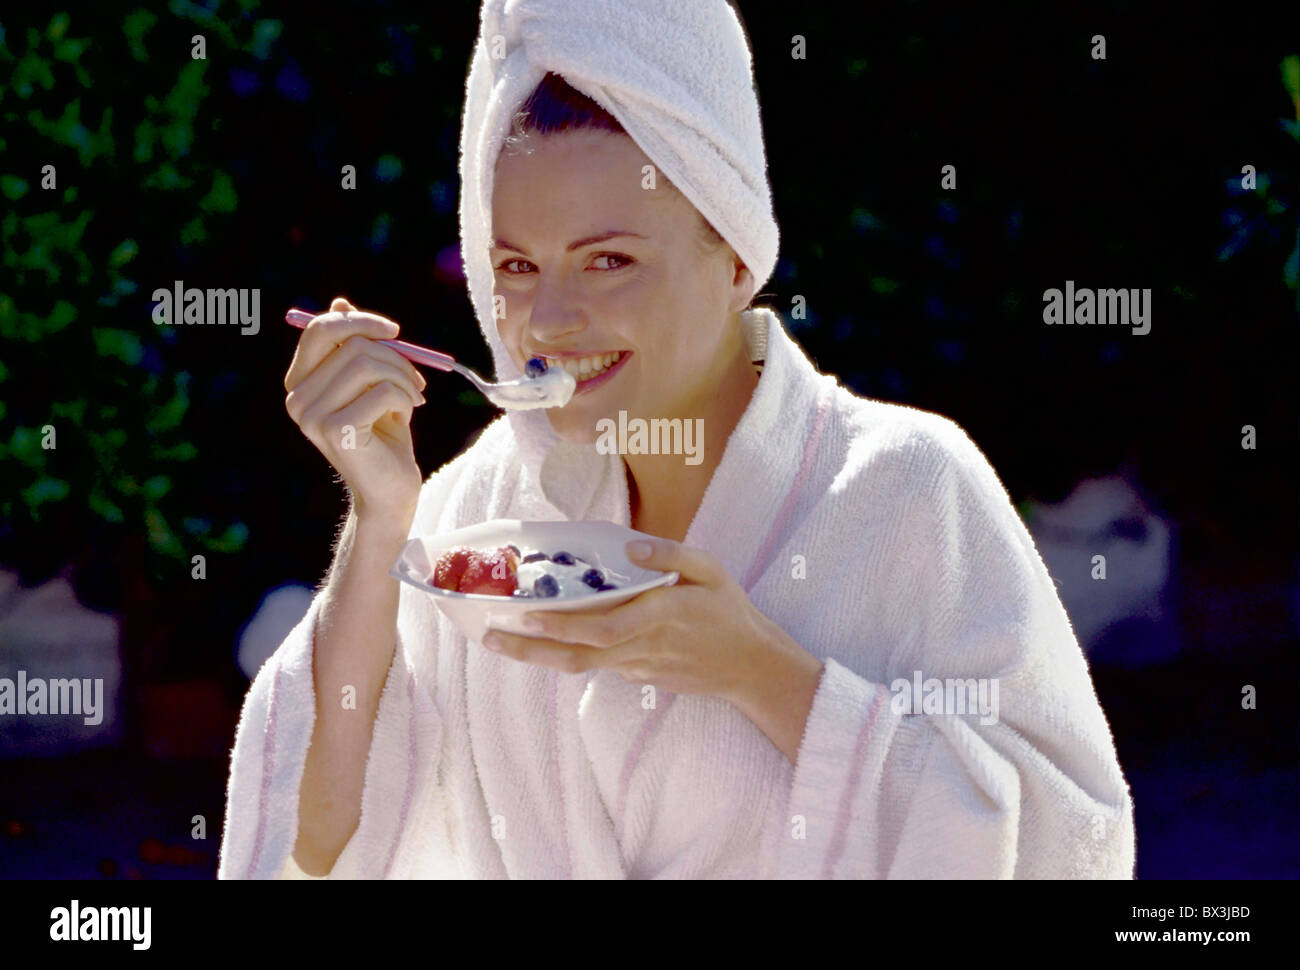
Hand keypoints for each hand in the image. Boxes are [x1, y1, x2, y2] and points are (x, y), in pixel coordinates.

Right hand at [284, 297, 427, 531]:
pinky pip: (383, 390)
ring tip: (413, 399)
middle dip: (395, 356)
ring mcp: (312, 416)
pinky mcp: (336, 430)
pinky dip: (405, 399)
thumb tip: (339, 303)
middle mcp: (298, 398)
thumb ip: (354, 347)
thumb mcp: (372, 383)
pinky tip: (404, 418)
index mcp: (300, 383)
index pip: (319, 330)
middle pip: (350, 344)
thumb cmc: (384, 434)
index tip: (395, 331)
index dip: (360, 322)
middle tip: (417, 379)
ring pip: (368, 364)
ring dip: (403, 377)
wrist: (391, 489)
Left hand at [482, 537, 809, 705]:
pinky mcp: (637, 677)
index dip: (562, 626)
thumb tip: (630, 546)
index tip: (526, 615)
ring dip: (537, 656)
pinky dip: (563, 655)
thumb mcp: (712, 570)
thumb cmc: (730, 612)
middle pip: (577, 655)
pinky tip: (537, 640)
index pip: (601, 628)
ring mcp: (637, 667)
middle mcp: (641, 647)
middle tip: (489, 635)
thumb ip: (671, 556)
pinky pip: (596, 665)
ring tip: (499, 641)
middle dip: (530, 647)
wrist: (751, 668)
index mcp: (658, 617)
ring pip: (579, 666)